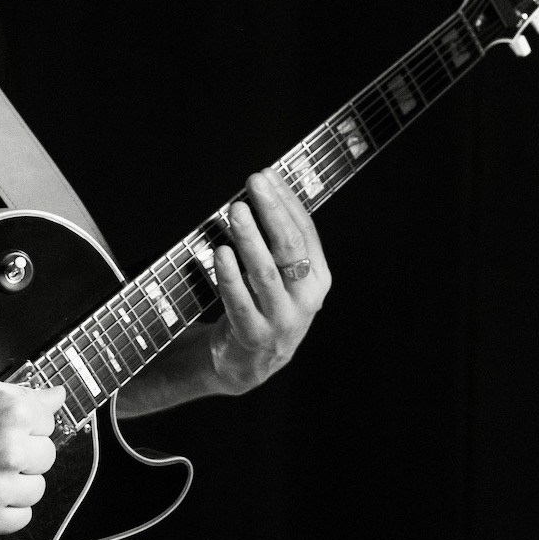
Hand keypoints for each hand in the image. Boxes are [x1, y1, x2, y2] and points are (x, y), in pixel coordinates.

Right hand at [0, 378, 64, 535]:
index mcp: (12, 415)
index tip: (9, 432)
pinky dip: (6, 511)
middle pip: (47, 457)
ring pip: (37, 489)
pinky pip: (21, 518)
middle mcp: (10, 450)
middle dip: (25, 455)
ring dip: (17, 484)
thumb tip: (55, 396)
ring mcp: (0, 487)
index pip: (49, 424)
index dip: (27, 428)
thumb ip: (22, 394)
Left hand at [205, 168, 331, 393]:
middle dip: (271, 211)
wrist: (250, 363)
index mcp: (318, 277)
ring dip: (249, 238)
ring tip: (235, 211)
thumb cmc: (264, 306)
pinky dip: (229, 275)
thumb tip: (262, 189)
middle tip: (253, 183)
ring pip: (266, 273)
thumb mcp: (283, 276)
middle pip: (290, 248)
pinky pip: (240, 301)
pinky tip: (220, 252)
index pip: (305, 231)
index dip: (287, 200)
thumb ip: (277, 241)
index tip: (267, 175)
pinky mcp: (255, 336)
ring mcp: (282, 319)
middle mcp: (306, 299)